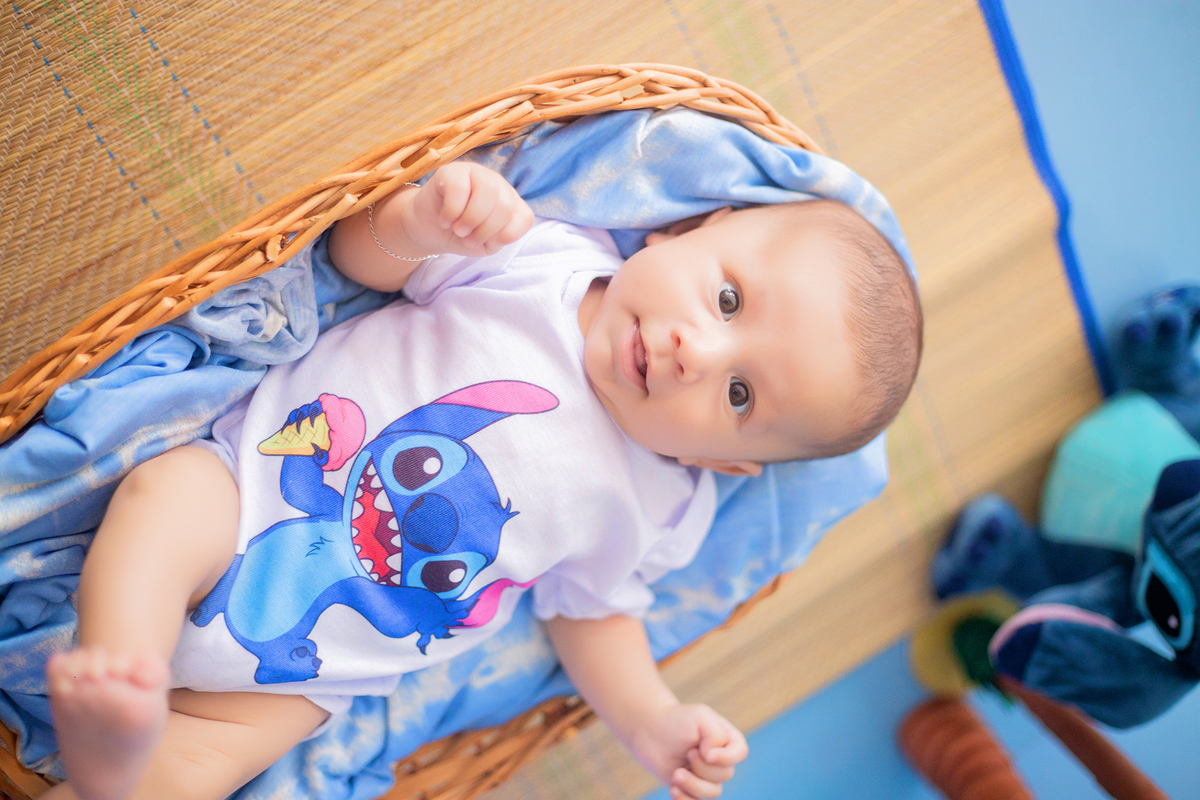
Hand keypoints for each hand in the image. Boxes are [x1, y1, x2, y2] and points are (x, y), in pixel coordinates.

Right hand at [405, 162, 533, 257]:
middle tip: (468, 239)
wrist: (430, 229)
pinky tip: (445, 220)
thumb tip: (499, 232)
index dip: (506, 236)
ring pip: (488, 191)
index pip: (524, 217)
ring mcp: (477, 173)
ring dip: (471, 219)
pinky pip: (459, 188)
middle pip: (505, 206)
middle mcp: (498, 184)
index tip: (487, 243)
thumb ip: (498, 239)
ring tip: (458, 230)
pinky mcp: (452, 171)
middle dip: (485, 230)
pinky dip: (451, 212)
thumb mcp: (485, 245)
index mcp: (511, 202)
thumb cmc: (461, 235)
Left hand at [628, 703, 747, 799]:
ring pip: (713, 792)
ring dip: (693, 784)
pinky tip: (673, 788)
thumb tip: (712, 759)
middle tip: (687, 752)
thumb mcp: (700, 717)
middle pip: (725, 774)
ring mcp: (706, 775)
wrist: (649, 731)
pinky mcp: (691, 788)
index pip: (741, 753)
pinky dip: (685, 799)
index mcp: (727, 739)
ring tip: (676, 774)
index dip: (726, 758)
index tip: (705, 752)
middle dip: (703, 767)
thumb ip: (716, 735)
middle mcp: (720, 759)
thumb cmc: (676, 721)